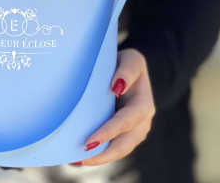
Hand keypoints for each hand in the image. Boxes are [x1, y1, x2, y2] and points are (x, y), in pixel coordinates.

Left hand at [75, 49, 154, 165]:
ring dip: (99, 158)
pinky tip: (79, 156)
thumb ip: (126, 70)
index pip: (125, 122)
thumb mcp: (131, 59)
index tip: (90, 141)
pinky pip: (114, 148)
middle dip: (102, 153)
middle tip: (79, 157)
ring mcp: (135, 132)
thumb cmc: (128, 64)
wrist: (131, 71)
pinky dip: (99, 154)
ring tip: (75, 160)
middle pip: (123, 144)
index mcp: (144, 104)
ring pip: (119, 151)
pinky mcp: (126, 135)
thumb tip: (116, 87)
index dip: (109, 132)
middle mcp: (142, 122)